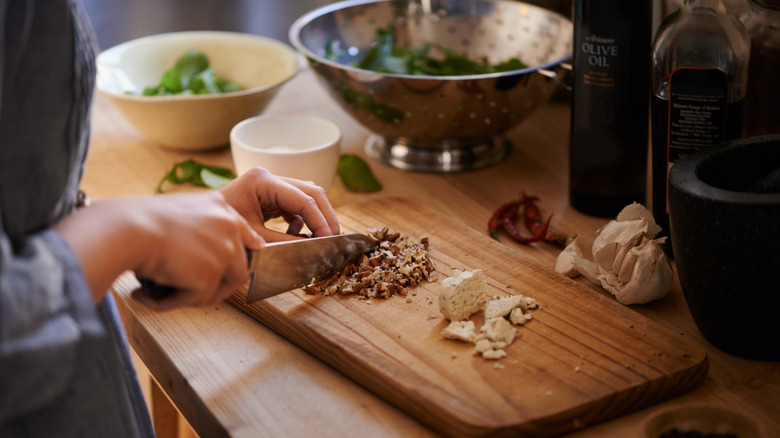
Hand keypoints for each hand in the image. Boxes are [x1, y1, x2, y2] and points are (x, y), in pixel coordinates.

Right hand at [55, 191, 263, 310]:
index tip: (230, 269)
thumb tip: (197, 261)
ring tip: (164, 296)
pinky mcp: (210, 275)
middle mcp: (228, 227)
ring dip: (195, 296)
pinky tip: (145, 296)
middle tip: (185, 293)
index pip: (246, 236)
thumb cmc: (137, 221)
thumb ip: (195, 231)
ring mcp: (223, 251)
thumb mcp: (176, 215)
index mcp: (219, 207)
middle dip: (214, 286)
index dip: (240, 256)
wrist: (125, 229)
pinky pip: (195, 299)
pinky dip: (170, 303)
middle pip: (238, 268)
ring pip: (220, 288)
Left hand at [219, 167, 339, 241]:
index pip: (303, 199)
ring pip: (306, 196)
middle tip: (334, 239)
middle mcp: (267, 177)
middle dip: (325, 216)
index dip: (320, 220)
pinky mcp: (270, 195)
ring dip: (316, 217)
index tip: (330, 240)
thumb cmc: (221, 232)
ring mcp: (269, 184)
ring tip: (320, 239)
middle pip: (311, 192)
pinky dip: (302, 220)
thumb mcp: (255, 239)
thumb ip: (286, 242)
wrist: (200, 231)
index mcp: (261, 181)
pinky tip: (296, 235)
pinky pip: (295, 204)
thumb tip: (315, 248)